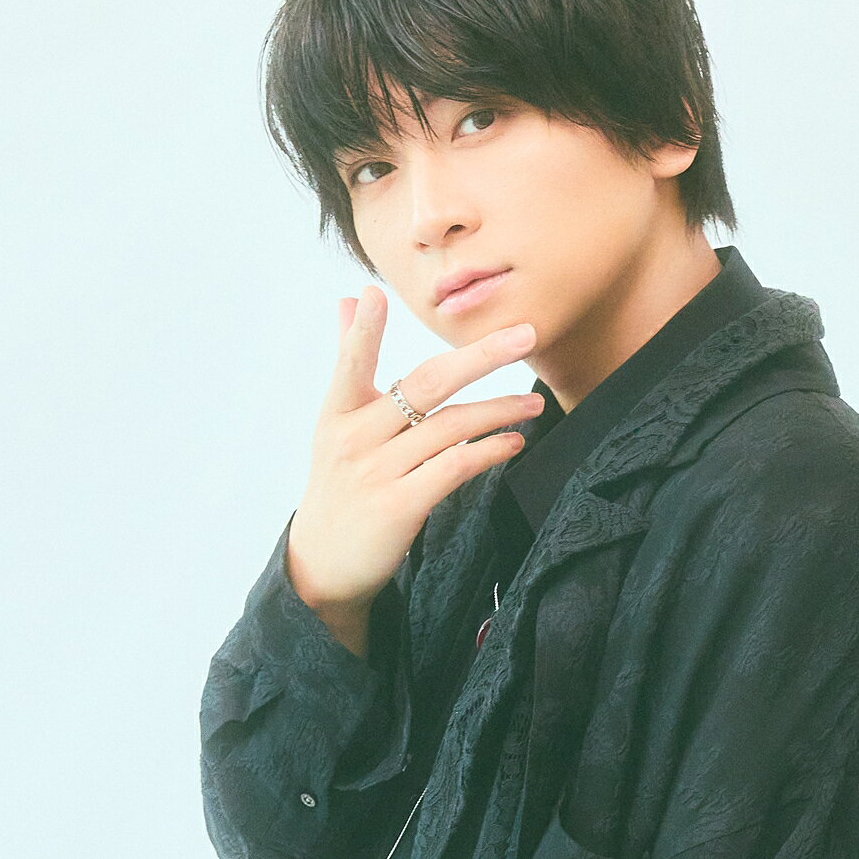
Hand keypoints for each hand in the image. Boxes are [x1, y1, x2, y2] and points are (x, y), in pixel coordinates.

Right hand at [285, 286, 540, 653]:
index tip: (375, 294)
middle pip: (425, 384)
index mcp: (337, 413)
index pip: (351, 363)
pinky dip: (489, 450)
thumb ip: (349, 360)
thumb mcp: (337, 423)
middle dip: (481, 356)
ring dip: (500, 409)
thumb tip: (348, 299)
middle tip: (527, 335)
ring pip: (450, 426)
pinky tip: (514, 442)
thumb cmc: (341, 482)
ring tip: (534, 402)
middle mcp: (353, 438)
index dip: (363, 331)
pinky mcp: (400, 506)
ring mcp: (376, 473)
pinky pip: (455, 467)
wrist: (325, 565)